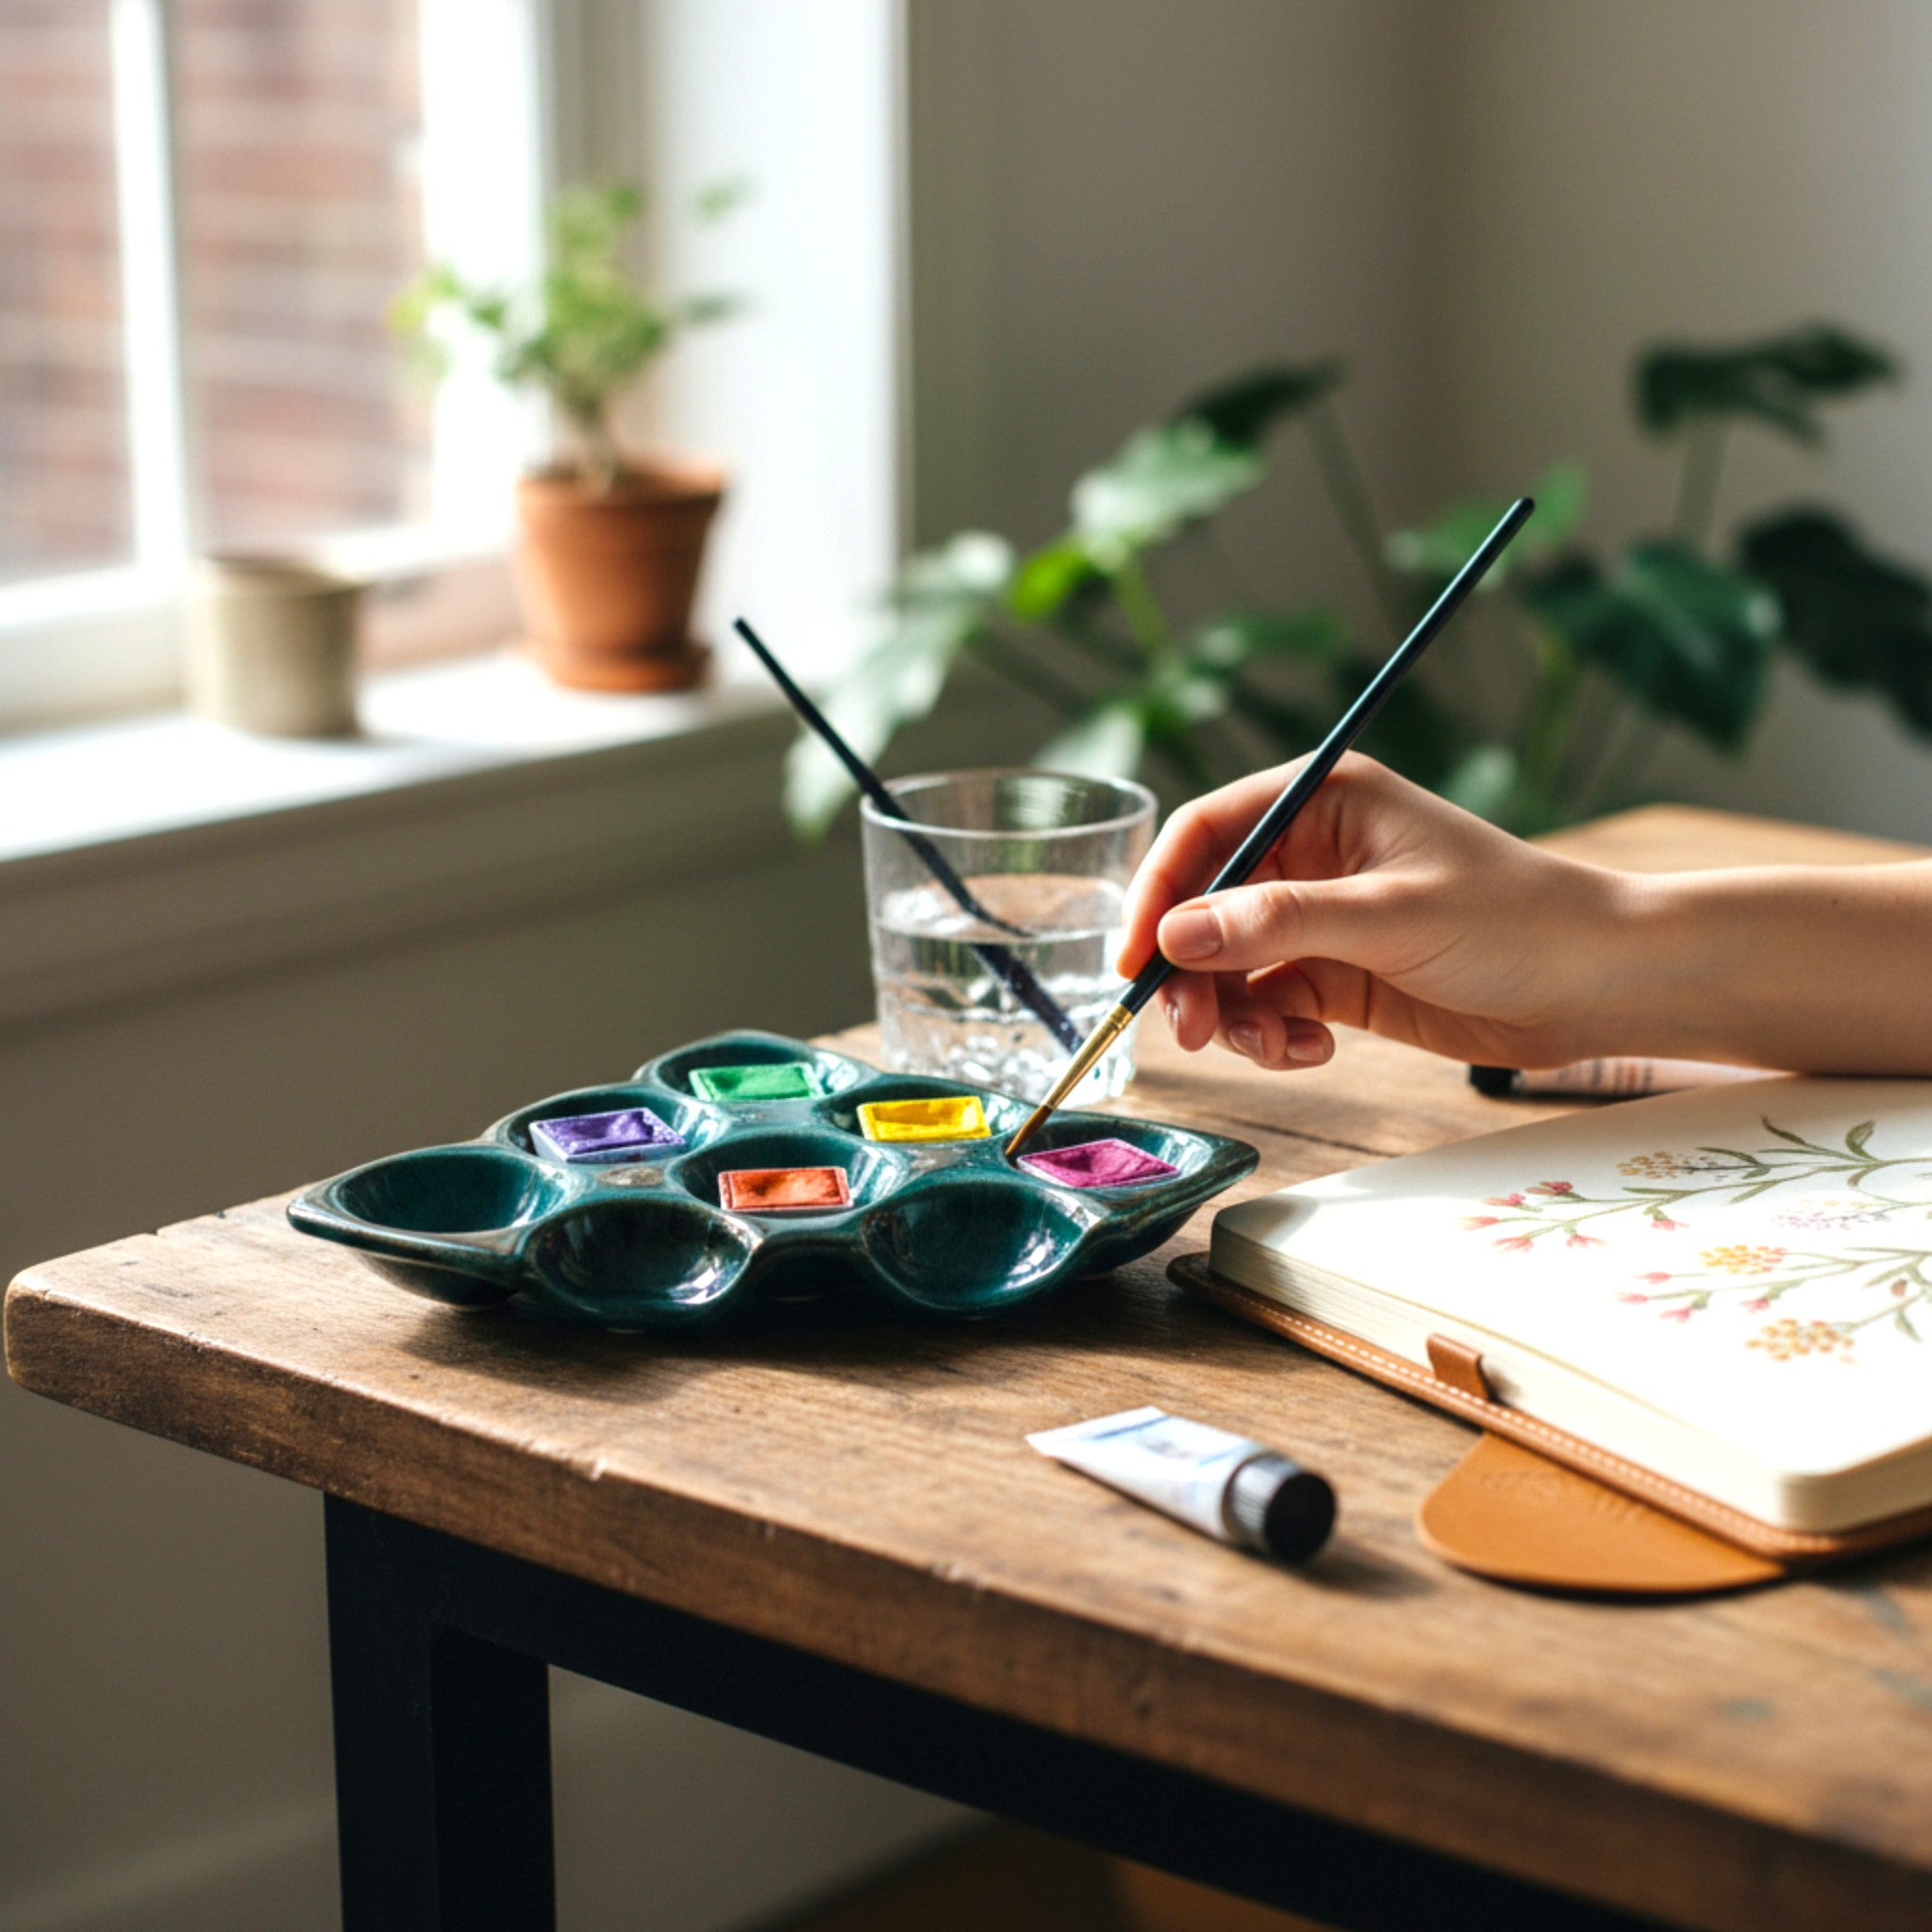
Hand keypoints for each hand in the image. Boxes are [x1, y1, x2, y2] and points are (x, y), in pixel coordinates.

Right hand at [1116, 754, 1638, 1072]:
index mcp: (1321, 801)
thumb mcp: (1390, 915)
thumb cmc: (1516, 921)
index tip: (1134, 959)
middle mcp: (1310, 855)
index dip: (1157, 893)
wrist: (1599, 986)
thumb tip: (1174, 938)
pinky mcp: (1335, 976)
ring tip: (1273, 1047)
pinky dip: (1271, 1036)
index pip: (1204, 832)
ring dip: (1231, 1014)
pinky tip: (1312, 1051)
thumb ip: (1278, 924)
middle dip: (1190, 972)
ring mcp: (1320, 919)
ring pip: (1228, 967)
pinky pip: (1266, 1006)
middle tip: (1192, 1031)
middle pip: (1203, 907)